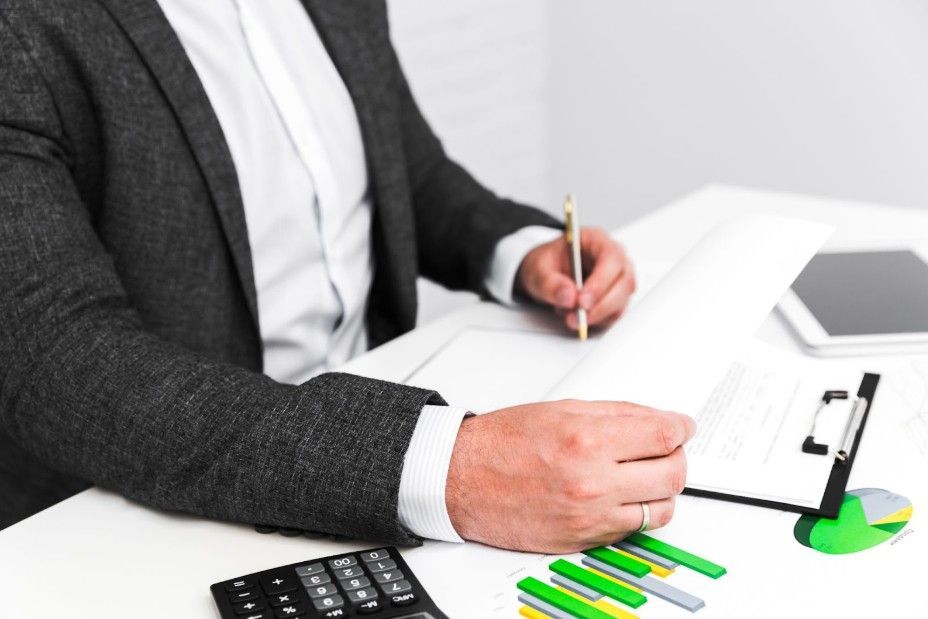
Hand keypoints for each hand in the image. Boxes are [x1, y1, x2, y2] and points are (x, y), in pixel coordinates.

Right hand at [445, 400, 694, 552]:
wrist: (462, 478)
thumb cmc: (503, 442)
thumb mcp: (562, 408)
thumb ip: (616, 413)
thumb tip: (657, 418)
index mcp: (588, 440)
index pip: (663, 435)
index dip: (681, 428)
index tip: (682, 426)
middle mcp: (593, 481)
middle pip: (672, 473)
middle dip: (678, 456)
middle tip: (669, 448)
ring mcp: (590, 515)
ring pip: (661, 508)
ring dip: (664, 489)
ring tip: (650, 474)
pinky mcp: (583, 539)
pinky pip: (633, 529)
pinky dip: (639, 511)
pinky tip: (626, 494)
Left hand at [517, 227, 635, 331]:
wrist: (546, 274)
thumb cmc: (546, 263)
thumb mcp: (538, 269)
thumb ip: (550, 283)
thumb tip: (568, 297)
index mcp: (597, 240)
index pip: (611, 259)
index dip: (600, 281)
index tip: (583, 301)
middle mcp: (614, 258)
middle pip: (623, 282)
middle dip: (601, 304)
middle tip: (578, 317)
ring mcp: (618, 278)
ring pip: (622, 300)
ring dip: (598, 315)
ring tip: (570, 318)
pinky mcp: (616, 297)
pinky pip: (615, 313)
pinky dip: (598, 320)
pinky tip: (578, 317)